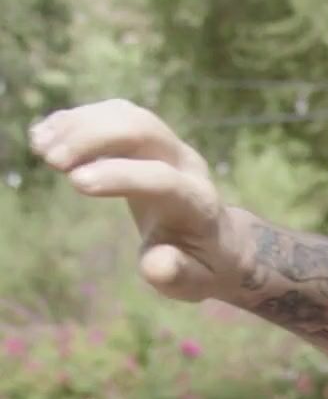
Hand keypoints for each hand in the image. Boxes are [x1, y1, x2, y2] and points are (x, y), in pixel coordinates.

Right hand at [28, 99, 247, 301]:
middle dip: (95, 137)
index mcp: (199, 203)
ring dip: (80, 124)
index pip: (163, 179)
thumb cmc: (200, 266)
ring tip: (39, 146)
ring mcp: (168, 147)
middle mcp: (187, 165)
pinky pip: (113, 116)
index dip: (122, 176)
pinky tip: (44, 136)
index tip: (76, 182)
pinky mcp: (147, 140)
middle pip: (145, 130)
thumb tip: (156, 266)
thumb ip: (176, 274)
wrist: (217, 242)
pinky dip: (77, 121)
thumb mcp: (193, 282)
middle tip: (50, 160)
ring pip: (126, 116)